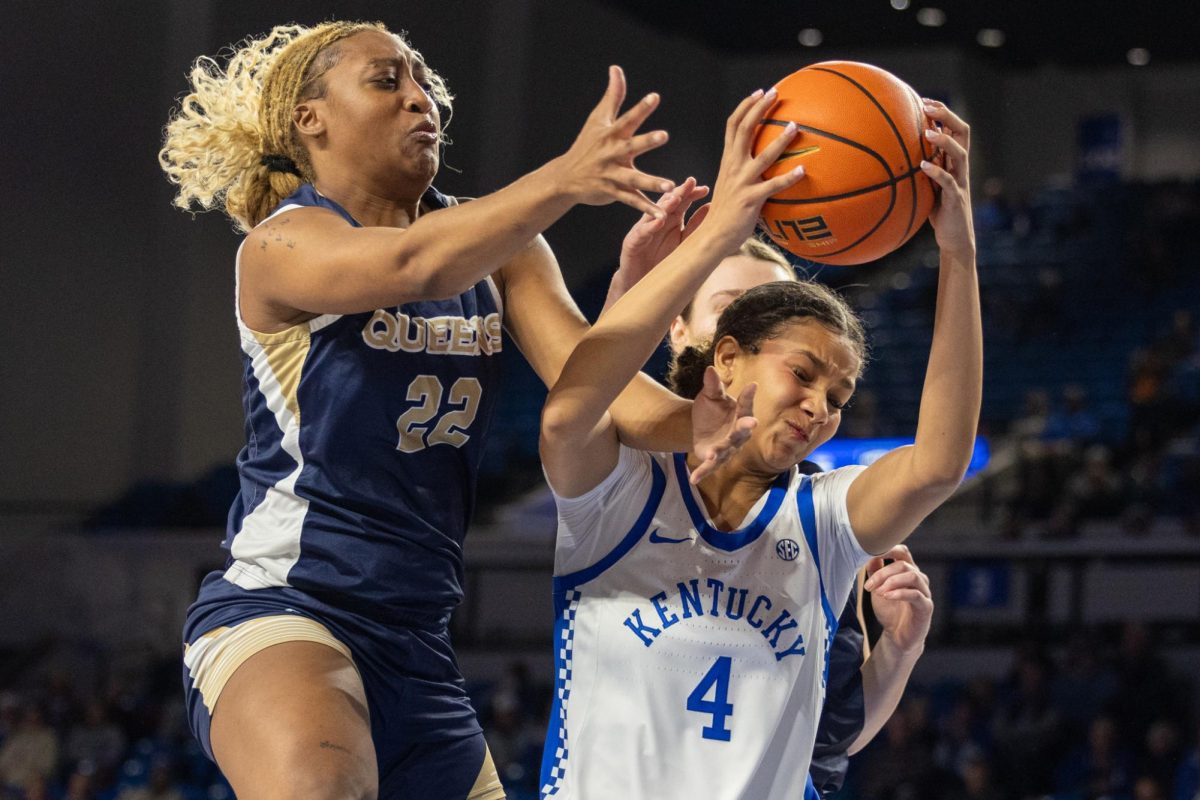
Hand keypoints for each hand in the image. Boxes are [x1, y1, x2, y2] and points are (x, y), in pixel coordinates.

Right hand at [553, 66, 676, 218]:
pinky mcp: (612, 192)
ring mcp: (612, 174)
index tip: (655, 97)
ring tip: (669, 186)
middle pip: (631, 146)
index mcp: (611, 134)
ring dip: (651, 182)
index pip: (628, 118)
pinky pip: (632, 201)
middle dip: (647, 141)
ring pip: (634, 179)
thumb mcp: (598, 119)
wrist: (566, 177)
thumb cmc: (586, 145)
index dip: (641, 108)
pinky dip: (646, 209)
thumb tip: (616, 68)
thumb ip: (613, 95)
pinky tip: (661, 215)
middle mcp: (612, 154)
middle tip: (663, 135)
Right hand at [618, 177, 710, 286]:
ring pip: (653, 214)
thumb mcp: (683, 242)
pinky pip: (642, 233)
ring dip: (664, 206)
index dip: (691, 194)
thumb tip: (711, 207)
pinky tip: (659, 222)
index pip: (682, 202)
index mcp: (670, 219)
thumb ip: (695, 226)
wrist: (642, 282)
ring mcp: (643, 229)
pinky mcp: (632, 242)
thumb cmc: (663, 261)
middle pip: (667, 203)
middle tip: (690, 183)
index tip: (705, 189)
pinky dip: (650, 227)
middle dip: (679, 193)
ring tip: (676, 198)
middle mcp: (656, 220)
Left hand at [689, 367, 756, 483]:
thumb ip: (712, 385)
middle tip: (752, 421)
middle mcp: (738, 433)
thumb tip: (709, 369)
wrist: (702, 426)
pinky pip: (709, 466)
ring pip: (726, 451)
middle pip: (742, 431)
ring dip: (720, 453)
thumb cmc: (713, 408)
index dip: (749, 396)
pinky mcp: (715, 459)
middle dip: (745, 427)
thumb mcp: (710, 395)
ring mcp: (728, 448)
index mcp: (742, 414)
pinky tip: (693, 479)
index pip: (746, 404)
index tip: (752, 385)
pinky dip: (702, 472)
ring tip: (712, 455)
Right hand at [697, 87, 807, 252]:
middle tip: (775, 94)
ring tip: (795, 126)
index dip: (746, 106)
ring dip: (780, 140)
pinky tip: (804, 171)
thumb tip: (763, 162)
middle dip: (759, 108)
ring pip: (763, 156)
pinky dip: (789, 178)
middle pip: (744, 129)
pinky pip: (773, 186)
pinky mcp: (751, 199)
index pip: (733, 125)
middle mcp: (733, 167)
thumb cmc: (725, 213)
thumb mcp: (731, 184)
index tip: (759, 92)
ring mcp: (742, 182)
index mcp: (728, 161)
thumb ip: (743, 171)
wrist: (713, 236)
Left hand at [863, 545, 932, 654]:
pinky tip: (887, 596)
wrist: (897, 636)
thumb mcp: (877, 587)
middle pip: (903, 564)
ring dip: (891, 581)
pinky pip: (916, 595)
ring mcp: (924, 592)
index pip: (902, 552)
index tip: (870, 553)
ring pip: (912, 576)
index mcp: (907, 571)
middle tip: (868, 585)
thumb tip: (869, 553)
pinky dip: (899, 593)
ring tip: (878, 592)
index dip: (888, 549)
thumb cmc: (889, 610)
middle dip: (883, 573)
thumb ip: (875, 570)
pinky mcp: (926, 607)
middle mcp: (918, 579)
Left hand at [920, 100, 974, 260]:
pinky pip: (948, 182)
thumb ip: (921, 170)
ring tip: (928, 133)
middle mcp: (960, 168)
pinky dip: (937, 172)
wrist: (954, 239)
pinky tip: (923, 166)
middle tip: (928, 107)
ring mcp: (960, 182)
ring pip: (960, 154)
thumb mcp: (928, 186)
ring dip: (944, 142)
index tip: (923, 101)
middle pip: (963, 133)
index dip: (942, 113)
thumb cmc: (938, 212)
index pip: (955, 129)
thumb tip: (896, 156)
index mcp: (954, 162)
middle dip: (947, 116)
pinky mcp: (956, 199)